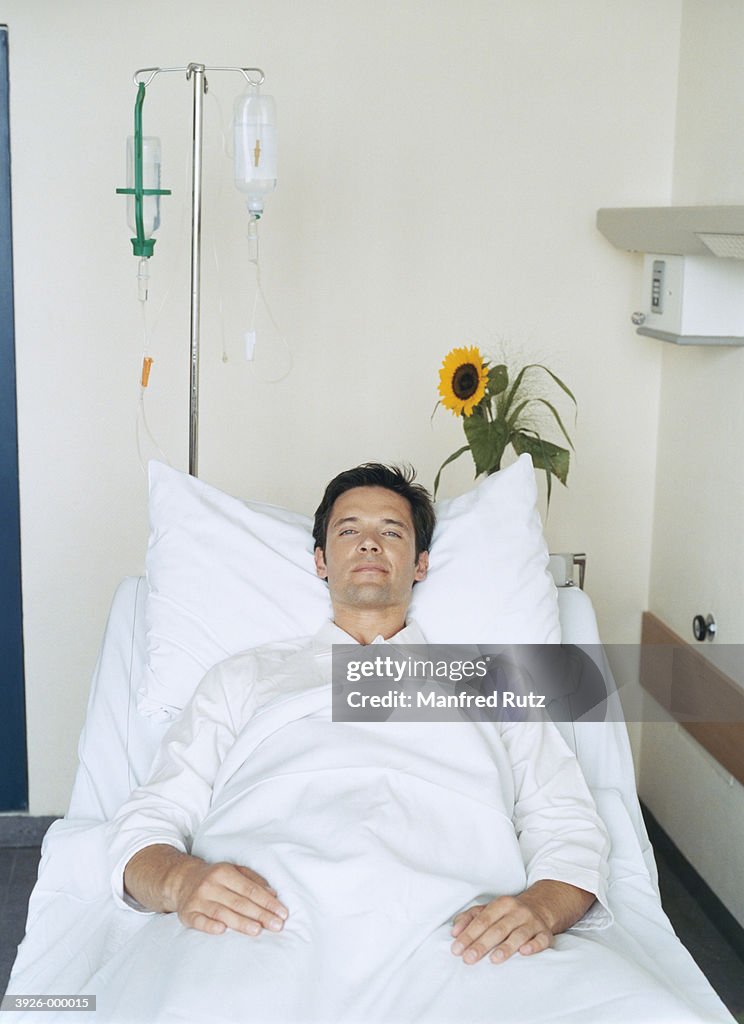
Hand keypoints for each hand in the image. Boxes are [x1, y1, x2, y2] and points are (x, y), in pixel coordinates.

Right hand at [168, 858, 288, 935]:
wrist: (182, 880)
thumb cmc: (216, 878)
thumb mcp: (234, 871)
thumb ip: (254, 880)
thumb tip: (273, 894)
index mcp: (224, 872)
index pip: (250, 889)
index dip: (267, 901)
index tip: (282, 913)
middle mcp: (210, 884)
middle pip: (239, 902)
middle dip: (260, 914)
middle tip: (276, 925)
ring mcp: (197, 899)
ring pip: (222, 912)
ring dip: (240, 922)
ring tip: (257, 930)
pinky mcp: (187, 913)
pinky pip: (198, 921)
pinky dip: (209, 926)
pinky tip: (222, 931)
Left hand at [450, 881, 593, 964]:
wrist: (540, 907)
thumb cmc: (507, 913)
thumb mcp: (489, 909)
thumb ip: (469, 918)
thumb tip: (454, 932)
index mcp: (501, 904)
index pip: (482, 920)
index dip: (469, 934)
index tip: (457, 949)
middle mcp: (517, 912)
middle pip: (497, 929)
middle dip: (482, 944)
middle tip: (469, 959)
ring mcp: (532, 922)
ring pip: (519, 935)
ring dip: (506, 947)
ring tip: (494, 959)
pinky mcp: (546, 934)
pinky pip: (541, 940)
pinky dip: (533, 946)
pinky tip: (524, 952)